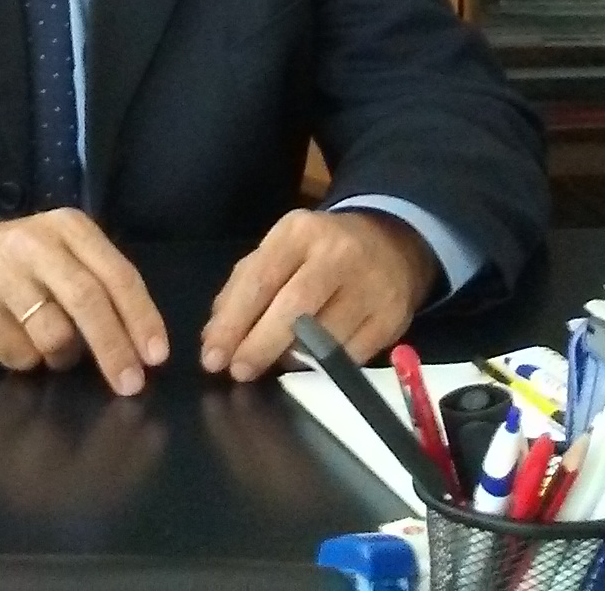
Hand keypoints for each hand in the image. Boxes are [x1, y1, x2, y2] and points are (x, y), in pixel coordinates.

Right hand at [0, 210, 169, 394]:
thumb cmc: (23, 265)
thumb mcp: (64, 255)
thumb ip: (101, 285)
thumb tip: (143, 346)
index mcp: (70, 228)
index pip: (117, 275)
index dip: (141, 318)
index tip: (156, 357)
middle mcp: (36, 244)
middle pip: (88, 301)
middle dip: (114, 348)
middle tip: (131, 384)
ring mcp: (1, 274)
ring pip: (54, 334)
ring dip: (63, 357)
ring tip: (55, 350)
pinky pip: (18, 353)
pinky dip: (27, 360)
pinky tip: (17, 341)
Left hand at [199, 208, 437, 381]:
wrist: (391, 243)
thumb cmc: (318, 252)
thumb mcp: (279, 251)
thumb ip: (242, 288)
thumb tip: (214, 337)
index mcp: (300, 232)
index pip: (261, 279)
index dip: (234, 322)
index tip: (213, 356)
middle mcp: (338, 254)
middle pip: (295, 308)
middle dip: (260, 345)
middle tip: (239, 371)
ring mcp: (370, 286)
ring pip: (325, 336)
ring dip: (292, 358)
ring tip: (275, 364)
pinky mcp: (392, 317)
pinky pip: (352, 354)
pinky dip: (326, 365)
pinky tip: (312, 361)